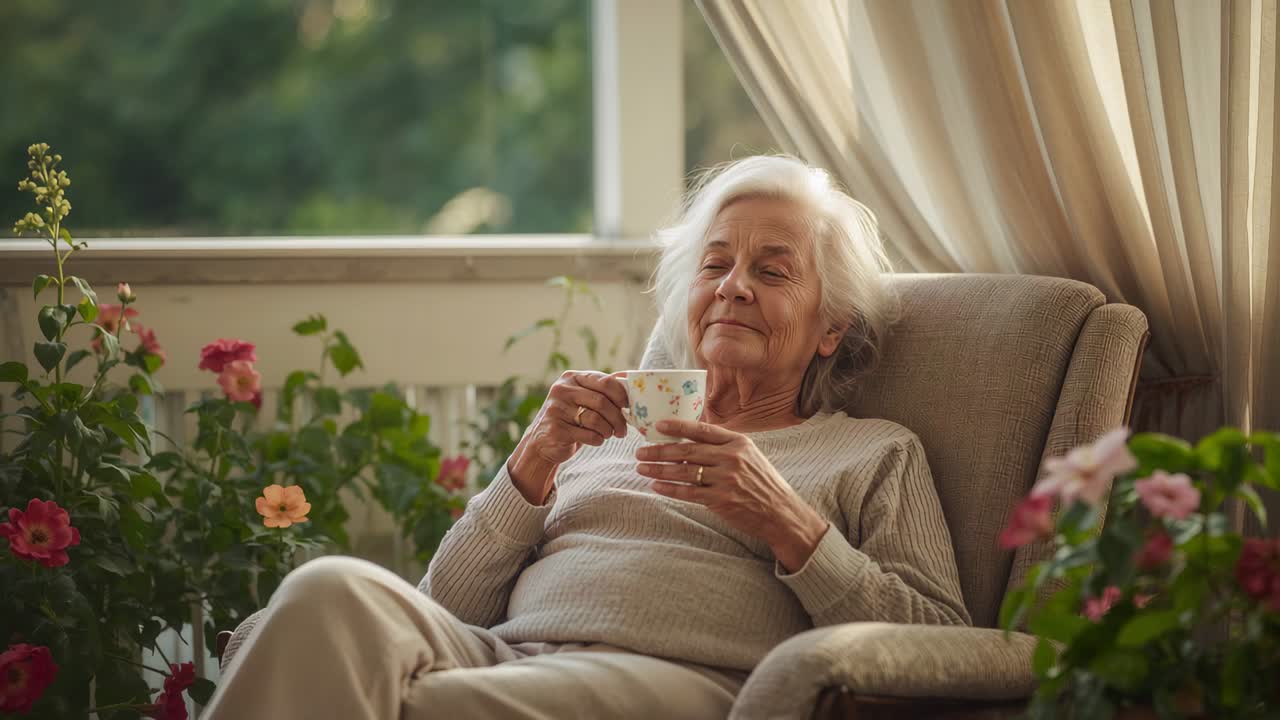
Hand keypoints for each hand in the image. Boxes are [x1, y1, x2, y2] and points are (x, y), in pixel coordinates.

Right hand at [507, 370, 628, 503]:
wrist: (543, 441)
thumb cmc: (571, 418)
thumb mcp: (582, 398)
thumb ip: (601, 390)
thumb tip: (631, 383)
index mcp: (571, 378)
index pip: (604, 382)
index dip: (621, 395)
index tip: (628, 407)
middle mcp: (562, 390)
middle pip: (601, 402)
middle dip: (617, 418)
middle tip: (622, 430)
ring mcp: (557, 410)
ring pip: (595, 420)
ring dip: (608, 430)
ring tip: (608, 434)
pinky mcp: (556, 430)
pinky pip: (588, 435)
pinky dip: (597, 439)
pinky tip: (596, 440)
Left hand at [634, 419, 829, 571]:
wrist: (781, 513)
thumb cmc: (762, 483)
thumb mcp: (749, 457)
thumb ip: (724, 448)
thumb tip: (689, 444)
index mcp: (739, 442)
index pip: (702, 429)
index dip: (678, 426)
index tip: (657, 425)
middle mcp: (732, 458)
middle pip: (687, 450)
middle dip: (660, 450)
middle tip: (640, 451)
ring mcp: (727, 479)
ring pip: (684, 472)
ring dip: (659, 470)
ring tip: (641, 468)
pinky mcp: (721, 499)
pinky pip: (688, 493)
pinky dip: (670, 489)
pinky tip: (656, 486)